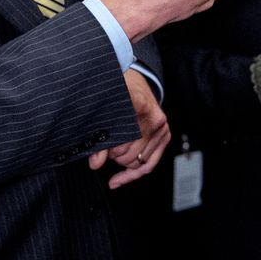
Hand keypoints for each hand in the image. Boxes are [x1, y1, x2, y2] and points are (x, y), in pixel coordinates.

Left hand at [90, 67, 170, 188]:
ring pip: (138, 161)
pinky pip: (149, 165)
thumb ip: (101, 136)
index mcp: (140, 105)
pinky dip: (132, 174)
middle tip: (103, 148)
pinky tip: (117, 180)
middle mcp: (155, 118)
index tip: (98, 150)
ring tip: (111, 152)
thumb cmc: (120, 91)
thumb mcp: (106, 109)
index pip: (124, 139)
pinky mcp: (165, 136)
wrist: (135, 79)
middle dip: (114, 155)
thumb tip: (95, 163)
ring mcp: (162, 128)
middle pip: (131, 153)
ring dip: (121, 162)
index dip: (109, 149)